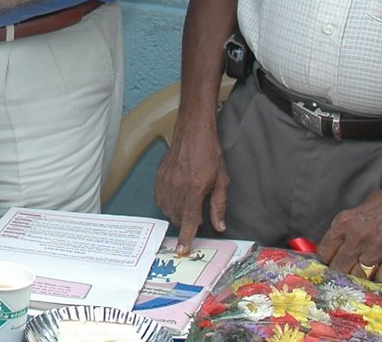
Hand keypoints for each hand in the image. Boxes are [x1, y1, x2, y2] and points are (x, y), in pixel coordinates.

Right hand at [154, 112, 230, 253]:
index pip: (188, 220)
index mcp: (194, 189)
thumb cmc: (210, 153)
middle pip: (177, 217)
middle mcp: (177, 187)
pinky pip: (160, 198)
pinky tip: (177, 196)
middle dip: (185, 221)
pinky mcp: (159, 176)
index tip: (182, 250)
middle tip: (196, 213)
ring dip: (177, 212)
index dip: (186, 237)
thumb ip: (218, 205)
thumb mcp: (221, 179)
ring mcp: (166, 181)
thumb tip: (219, 226)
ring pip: (167, 209)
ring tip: (187, 202)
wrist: (193, 131)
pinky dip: (168, 203)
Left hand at [317, 187, 381, 282]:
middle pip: (339, 267)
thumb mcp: (352, 214)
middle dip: (339, 272)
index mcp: (343, 224)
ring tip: (358, 276)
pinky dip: (379, 280)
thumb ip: (342, 233)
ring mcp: (376, 249)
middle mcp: (357, 237)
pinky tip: (377, 276)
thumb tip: (331, 252)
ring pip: (358, 276)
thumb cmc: (381, 206)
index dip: (325, 261)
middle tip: (342, 274)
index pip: (324, 252)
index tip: (328, 264)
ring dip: (358, 278)